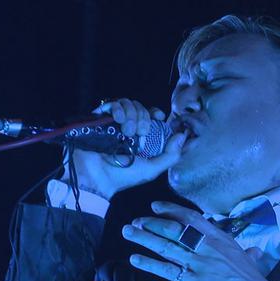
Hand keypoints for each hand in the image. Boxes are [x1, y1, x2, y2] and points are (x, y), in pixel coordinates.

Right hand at [60, 98, 188, 199]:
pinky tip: (118, 120)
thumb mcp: (152, 169)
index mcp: (139, 138)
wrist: (96, 177)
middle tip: (139, 133)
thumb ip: (171, 155)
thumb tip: (183, 135)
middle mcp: (126, 128)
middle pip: (142, 109)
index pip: (151, 117)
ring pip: (128, 103)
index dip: (156, 114)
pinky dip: (118, 108)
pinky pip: (112, 103)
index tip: (160, 117)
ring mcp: (112, 123)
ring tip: (126, 131)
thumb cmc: (123, 176)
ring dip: (132, 115)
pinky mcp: (99, 118)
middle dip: (144, 118)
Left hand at [121, 201, 275, 280]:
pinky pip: (166, 269)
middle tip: (136, 221)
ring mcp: (197, 262)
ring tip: (127, 232)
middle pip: (173, 229)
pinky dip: (148, 263)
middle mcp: (206, 246)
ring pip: (166, 245)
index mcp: (220, 238)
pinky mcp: (192, 280)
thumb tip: (255, 252)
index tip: (155, 206)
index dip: (170, 210)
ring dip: (144, 237)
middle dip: (151, 223)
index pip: (190, 217)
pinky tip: (134, 259)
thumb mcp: (250, 262)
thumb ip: (248, 254)